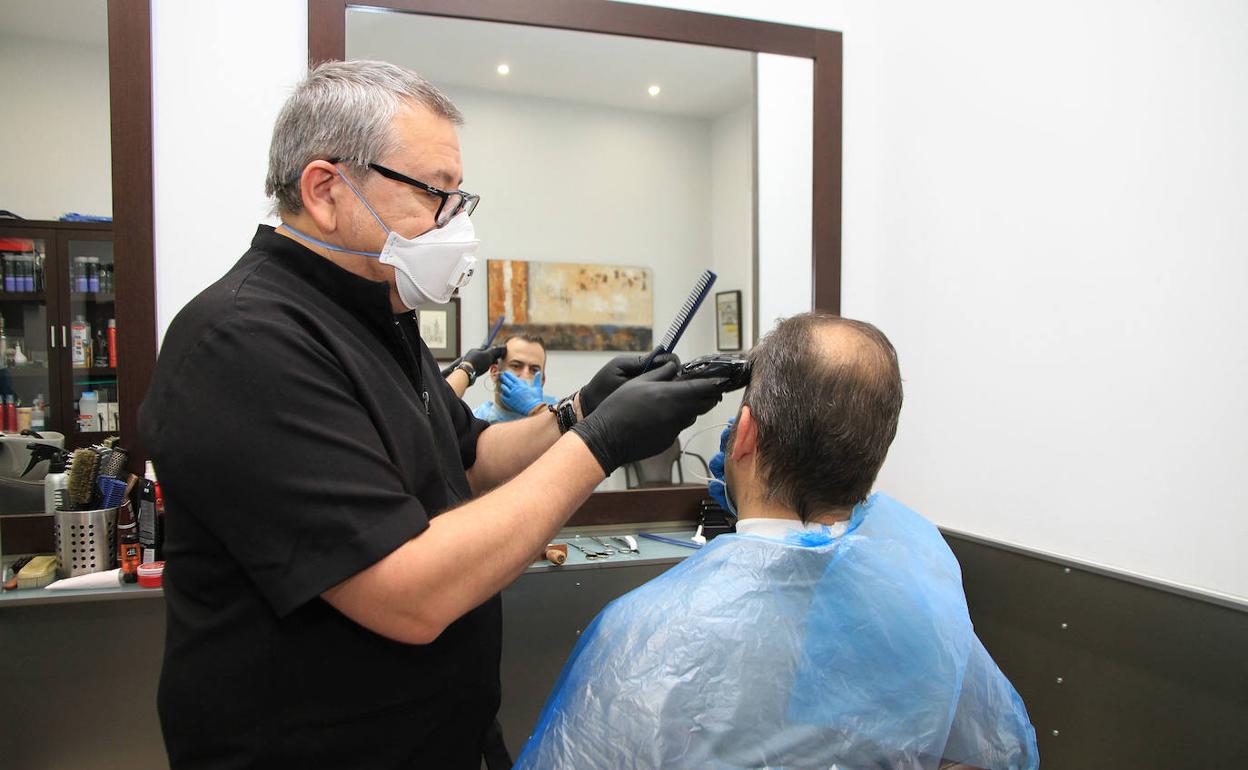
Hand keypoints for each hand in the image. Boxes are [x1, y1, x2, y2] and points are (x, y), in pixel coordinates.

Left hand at [463, 345, 504, 376]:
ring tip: (488, 369)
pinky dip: (481, 370)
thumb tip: (503, 347)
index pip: (486, 350)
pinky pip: (477, 368)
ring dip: (485, 366)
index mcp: (475, 350)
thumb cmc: (478, 363)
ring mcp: (469, 362)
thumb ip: (496, 351)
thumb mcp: (488, 355)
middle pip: (483, 357)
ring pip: (480, 363)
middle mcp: (471, 355)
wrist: (467, 373)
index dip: (493, 355)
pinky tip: (481, 372)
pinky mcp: (468, 369)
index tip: (496, 360)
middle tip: (494, 365)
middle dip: (490, 361)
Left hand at [499, 371, 546, 414]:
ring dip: (503, 386)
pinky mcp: (509, 402)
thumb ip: (537, 379)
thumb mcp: (537, 388)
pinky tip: (502, 394)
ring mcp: (511, 396)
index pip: (512, 377)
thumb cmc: (536, 399)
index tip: (505, 373)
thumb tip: (538, 372)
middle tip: (502, 377)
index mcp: (521, 385)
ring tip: (502, 385)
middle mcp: (515, 389)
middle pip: (506, 381)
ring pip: (503, 388)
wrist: (534, 409)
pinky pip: (503, 397)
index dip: (508, 374)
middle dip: (503, 378)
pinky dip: (502, 395)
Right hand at [570, 361, 724, 474]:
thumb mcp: (638, 382)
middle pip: (705, 404)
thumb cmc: (619, 407)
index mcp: (671, 396)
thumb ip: (661, 374)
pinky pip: (678, 427)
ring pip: (692, 416)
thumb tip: (675, 367)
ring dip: (690, 408)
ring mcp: (674, 430)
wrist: (606, 438)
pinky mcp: (668, 441)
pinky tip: (658, 417)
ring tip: (673, 401)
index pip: (704, 388)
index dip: (716, 383)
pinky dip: (675, 420)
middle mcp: (677, 414)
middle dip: (707, 395)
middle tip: (704, 388)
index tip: (723, 379)